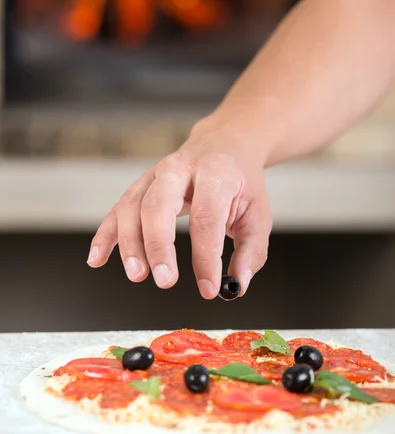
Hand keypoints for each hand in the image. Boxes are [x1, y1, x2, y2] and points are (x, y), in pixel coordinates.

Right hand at [87, 118, 271, 298]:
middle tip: (165, 280)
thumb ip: (251, 253)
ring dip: (129, 244)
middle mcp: (180, 168)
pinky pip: (117, 209)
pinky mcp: (140, 185)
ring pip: (132, 206)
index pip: (206, 218)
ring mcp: (155, 174)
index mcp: (215, 173)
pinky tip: (97, 259)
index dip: (205, 257)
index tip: (209, 288)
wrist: (224, 145)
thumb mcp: (257, 214)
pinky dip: (105, 235)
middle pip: (159, 205)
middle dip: (158, 246)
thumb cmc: (240, 183)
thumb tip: (237, 286)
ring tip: (137, 275)